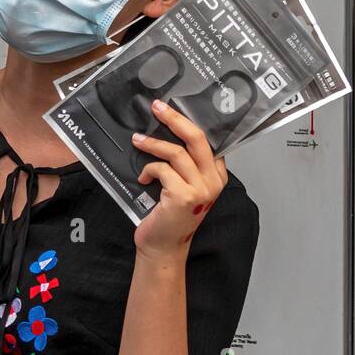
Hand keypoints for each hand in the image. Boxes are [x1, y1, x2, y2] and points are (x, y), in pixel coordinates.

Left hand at [130, 100, 228, 261]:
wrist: (163, 246)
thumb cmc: (170, 216)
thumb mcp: (185, 186)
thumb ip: (186, 165)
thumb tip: (168, 133)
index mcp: (218, 175)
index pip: (207, 140)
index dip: (188, 121)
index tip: (170, 110)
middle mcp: (214, 181)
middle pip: (197, 138)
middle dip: (175, 119)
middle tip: (157, 107)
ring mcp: (201, 189)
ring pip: (177, 152)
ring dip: (153, 144)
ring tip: (137, 141)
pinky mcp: (184, 196)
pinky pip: (163, 169)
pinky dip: (149, 170)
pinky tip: (143, 178)